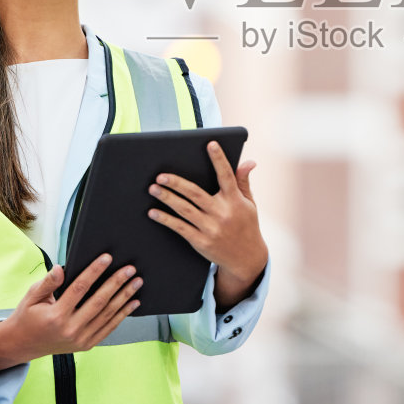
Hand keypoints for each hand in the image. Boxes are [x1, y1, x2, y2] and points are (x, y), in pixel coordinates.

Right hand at [0, 254, 141, 371]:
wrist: (23, 345)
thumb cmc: (28, 316)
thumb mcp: (31, 296)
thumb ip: (48, 282)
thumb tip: (61, 268)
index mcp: (55, 316)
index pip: (79, 288)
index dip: (94, 271)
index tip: (107, 258)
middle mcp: (70, 330)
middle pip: (99, 302)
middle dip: (116, 283)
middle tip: (130, 269)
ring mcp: (80, 340)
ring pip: (107, 315)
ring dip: (124, 297)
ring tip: (137, 282)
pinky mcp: (87, 345)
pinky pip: (108, 328)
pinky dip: (122, 315)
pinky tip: (133, 302)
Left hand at [147, 141, 268, 310]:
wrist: (246, 259)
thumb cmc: (247, 226)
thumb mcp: (249, 204)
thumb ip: (243, 181)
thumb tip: (249, 162)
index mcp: (235, 201)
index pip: (226, 176)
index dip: (219, 160)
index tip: (210, 144)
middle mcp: (222, 213)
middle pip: (195, 194)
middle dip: (177, 183)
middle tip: (161, 175)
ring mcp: (210, 228)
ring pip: (184, 210)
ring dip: (167, 198)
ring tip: (153, 189)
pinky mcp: (201, 241)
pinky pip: (180, 228)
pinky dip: (165, 220)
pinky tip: (153, 213)